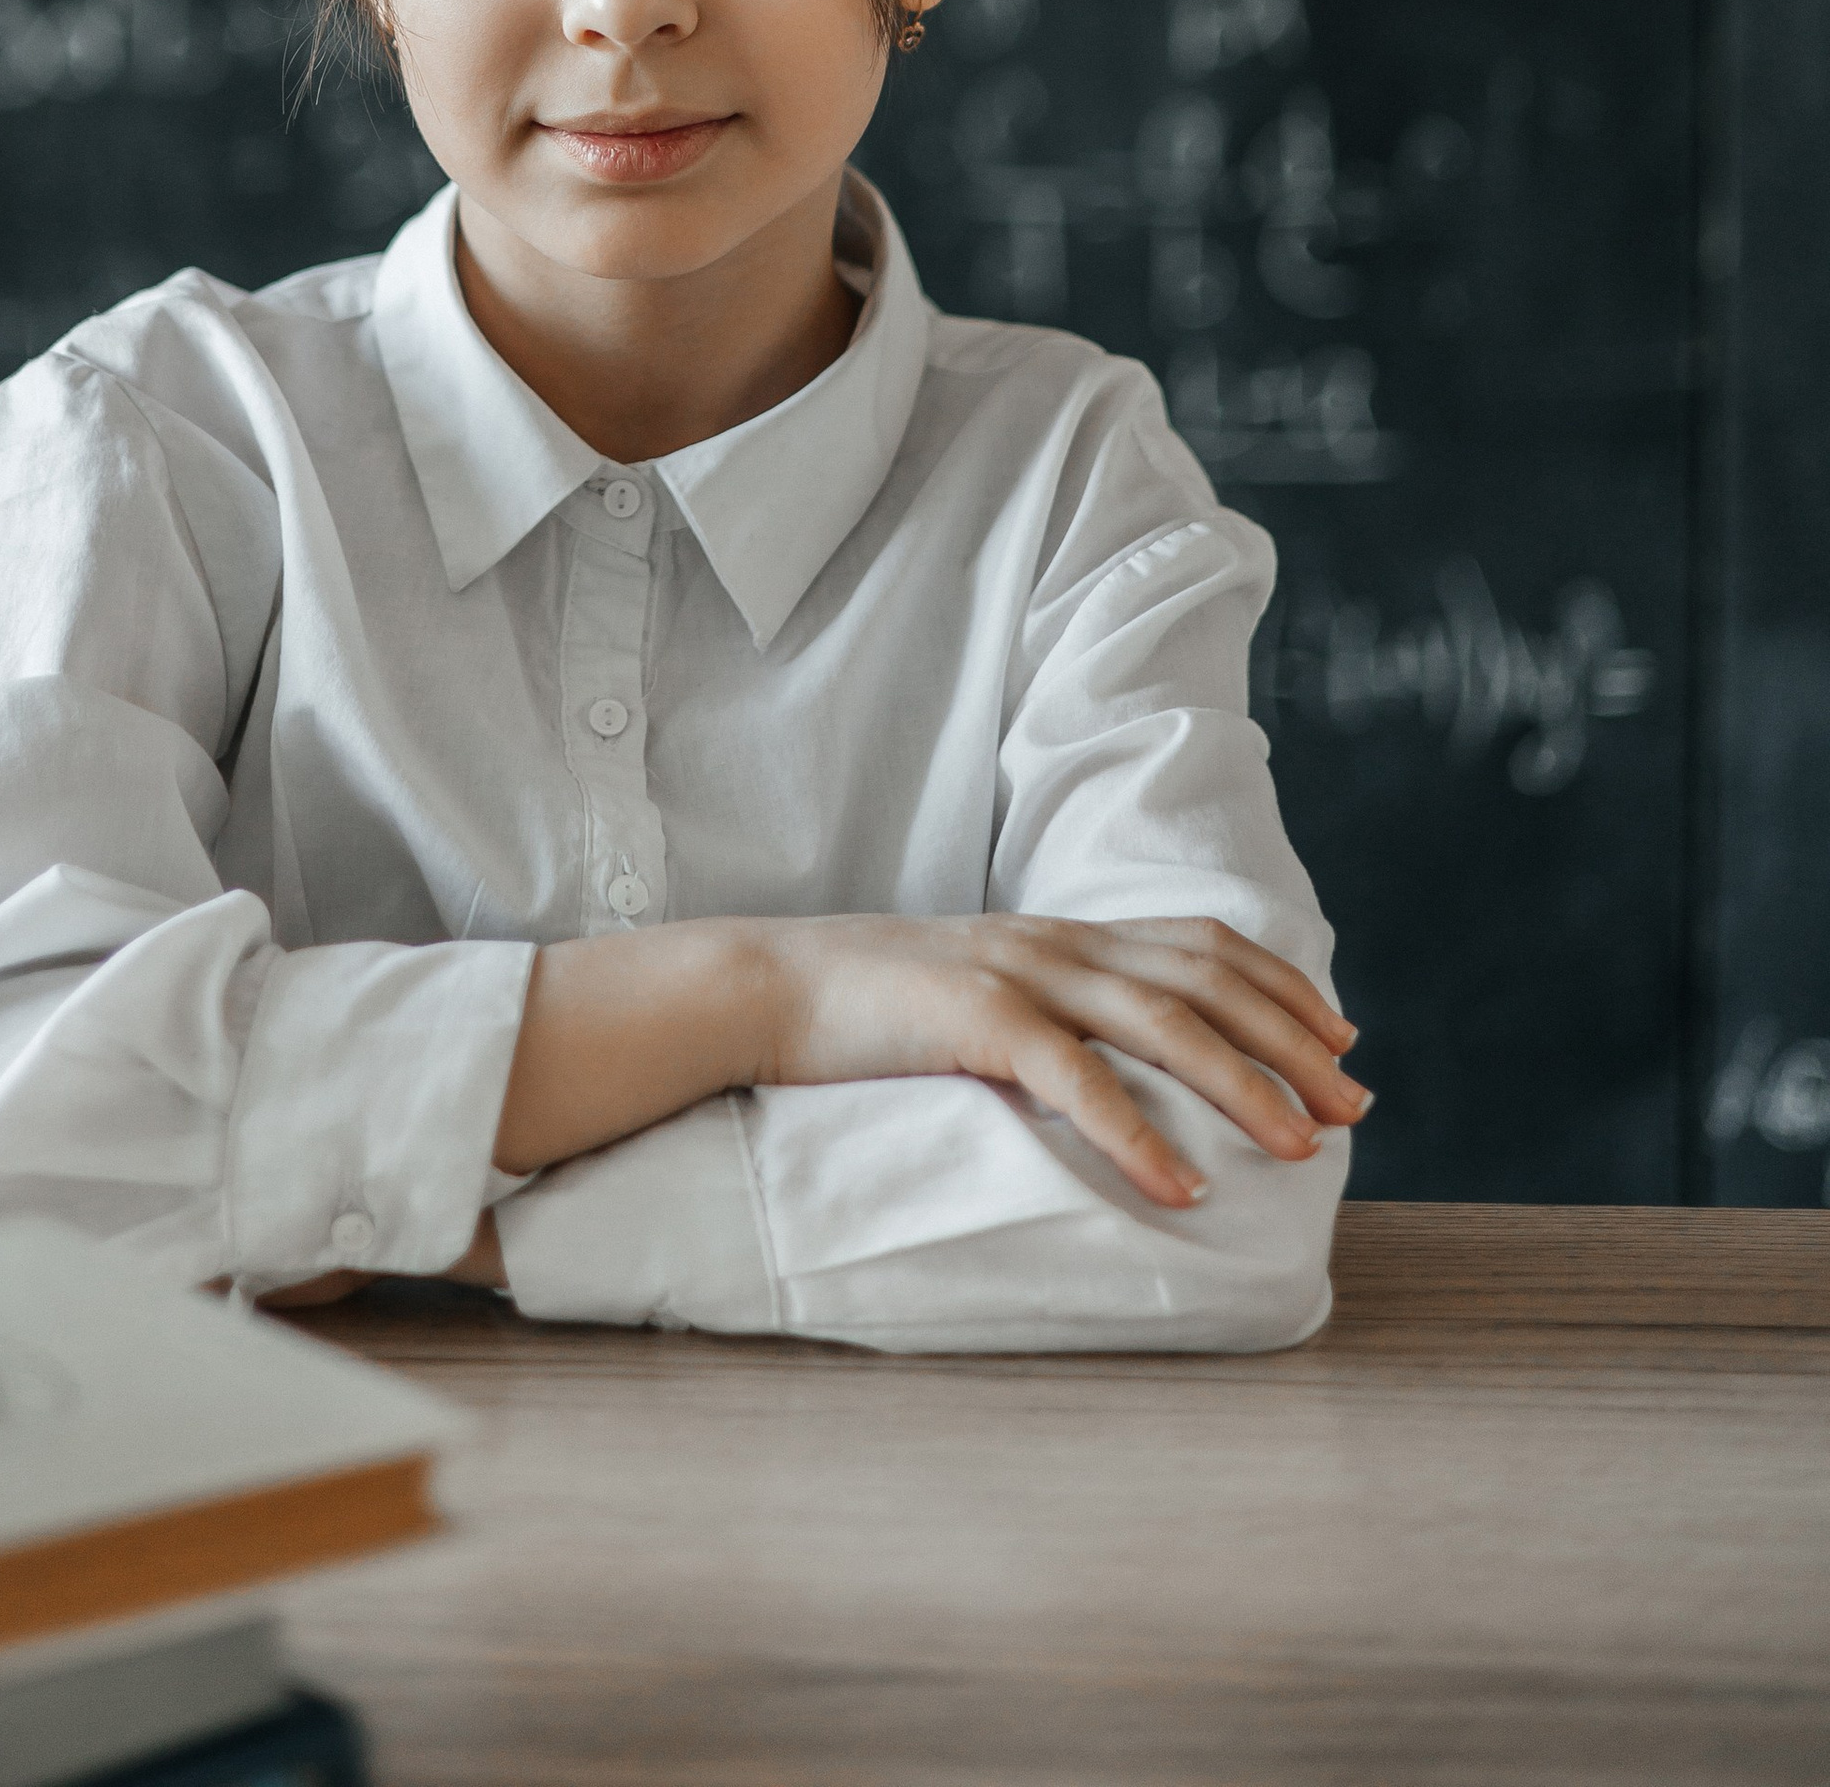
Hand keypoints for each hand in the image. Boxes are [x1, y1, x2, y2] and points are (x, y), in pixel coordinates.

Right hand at [755, 912, 1366, 1208]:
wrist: (766, 986)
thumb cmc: (872, 1011)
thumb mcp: (981, 996)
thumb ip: (1051, 1015)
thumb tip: (1122, 1072)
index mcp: (1061, 936)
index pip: (1200, 944)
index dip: (1280, 986)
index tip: (1342, 1036)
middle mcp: (1054, 943)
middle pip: (1204, 980)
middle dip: (1291, 1041)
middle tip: (1356, 1103)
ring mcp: (1016, 973)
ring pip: (1160, 1022)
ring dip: (1242, 1085)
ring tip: (1301, 1145)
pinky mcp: (973, 1017)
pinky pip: (1074, 1077)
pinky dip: (1137, 1132)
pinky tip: (1182, 1185)